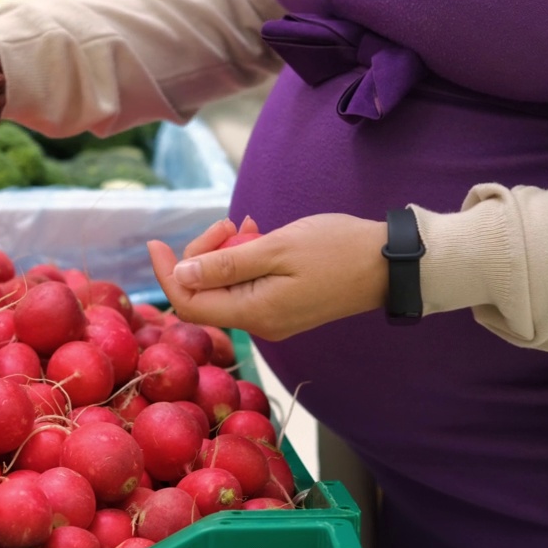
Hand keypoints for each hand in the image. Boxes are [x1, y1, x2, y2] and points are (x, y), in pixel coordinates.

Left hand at [146, 214, 388, 340]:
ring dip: (225, 253)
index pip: (189, 303)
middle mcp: (259, 323)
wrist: (391, 264)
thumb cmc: (338, 250)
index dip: (167, 273)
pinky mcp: (284, 306)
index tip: (156, 243)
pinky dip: (245, 258)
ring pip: (225, 287)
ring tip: (246, 225)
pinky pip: (248, 285)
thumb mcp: (277, 248)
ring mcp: (272, 317)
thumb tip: (183, 274)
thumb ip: (227, 263)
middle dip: (203, 255)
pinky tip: (257, 233)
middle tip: (227, 224)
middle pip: (205, 294)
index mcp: (255, 313)